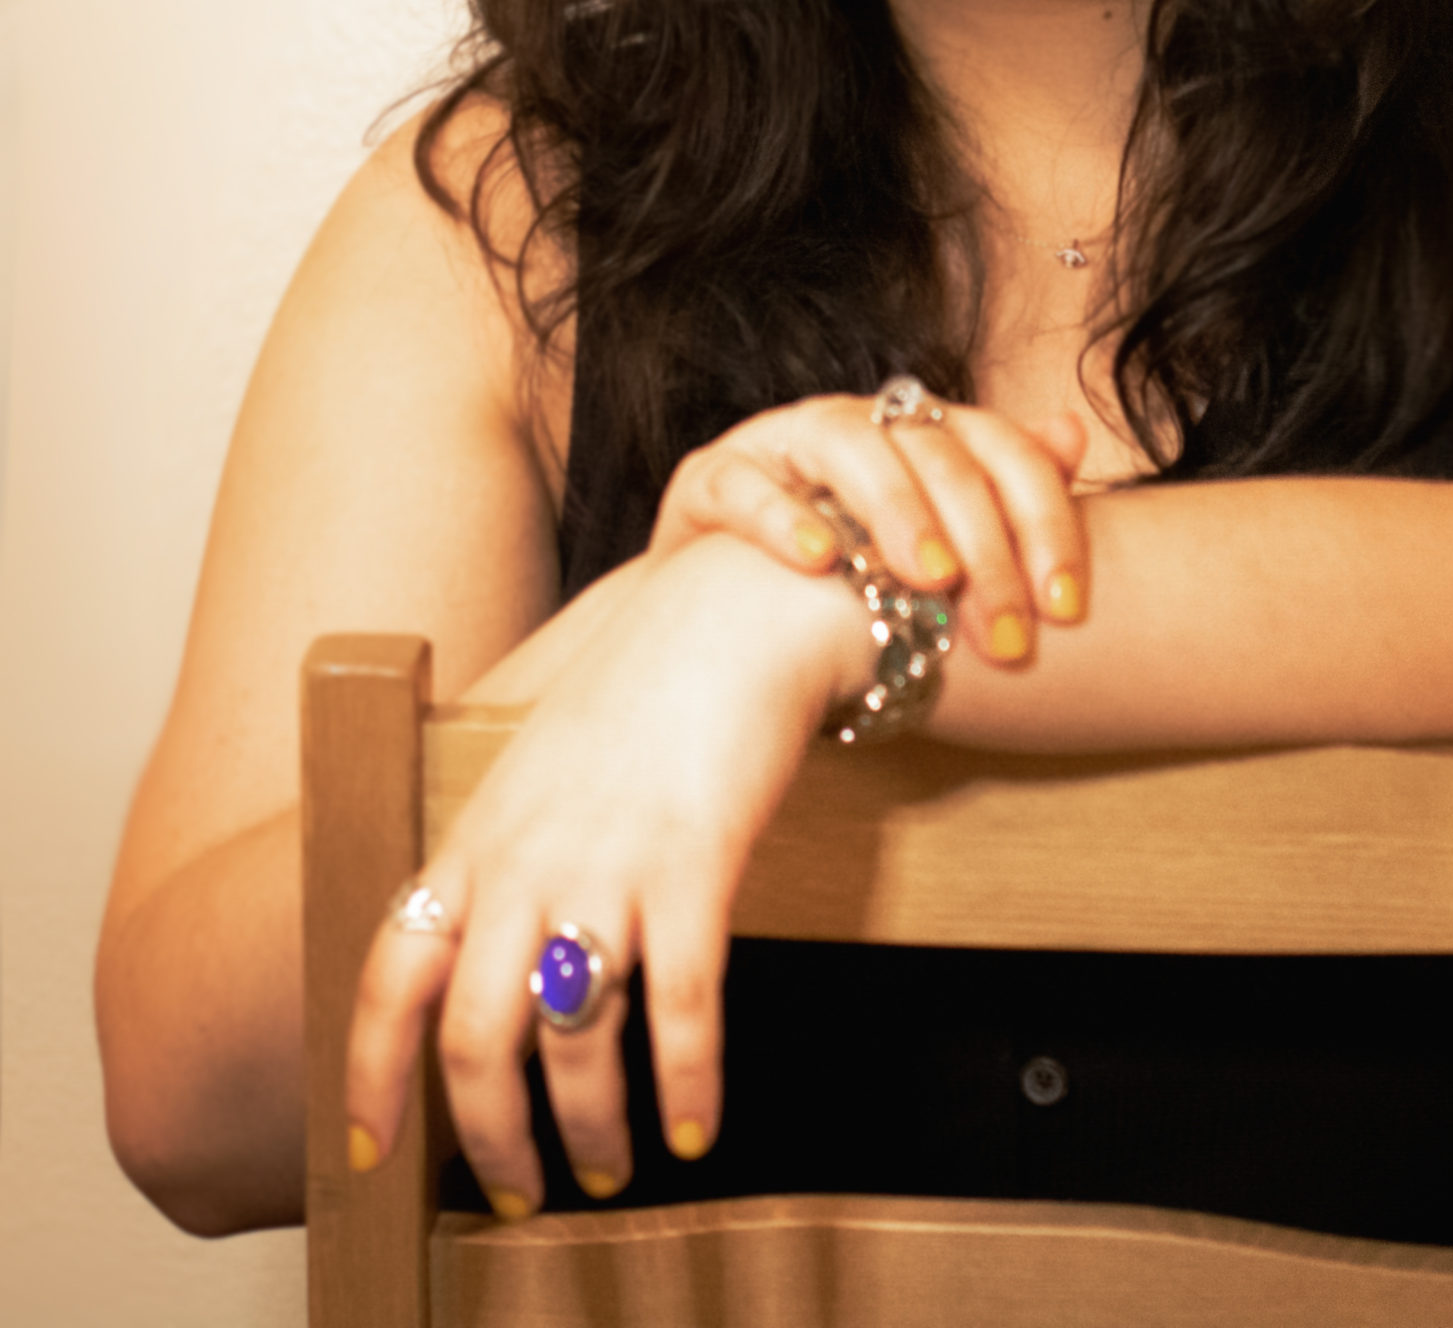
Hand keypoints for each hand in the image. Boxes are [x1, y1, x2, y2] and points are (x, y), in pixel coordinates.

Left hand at [344, 532, 868, 1214]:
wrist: (730, 615)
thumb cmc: (642, 690)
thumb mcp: (538, 767)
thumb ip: (506, 856)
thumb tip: (496, 959)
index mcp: (478, 836)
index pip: (393, 973)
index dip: (371, 1071)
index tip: (370, 1148)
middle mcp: (526, 860)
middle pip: (475, 1037)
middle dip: (493, 1138)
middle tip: (522, 1189)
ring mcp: (607, 865)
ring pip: (574, 1041)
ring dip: (591, 1131)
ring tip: (614, 1169)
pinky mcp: (694, 867)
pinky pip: (683, 1008)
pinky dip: (689, 1082)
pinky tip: (698, 1123)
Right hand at [650, 391, 1089, 663]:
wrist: (724, 612)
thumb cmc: (844, 581)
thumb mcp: (932, 550)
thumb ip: (1000, 492)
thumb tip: (1073, 431)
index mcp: (914, 430)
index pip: (998, 447)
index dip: (1043, 519)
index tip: (1067, 608)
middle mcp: (852, 421)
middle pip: (934, 452)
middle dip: (981, 543)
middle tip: (1007, 632)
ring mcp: (777, 442)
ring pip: (846, 443)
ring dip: (895, 507)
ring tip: (931, 576)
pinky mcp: (708, 478)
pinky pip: (744, 482)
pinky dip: (782, 517)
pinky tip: (820, 562)